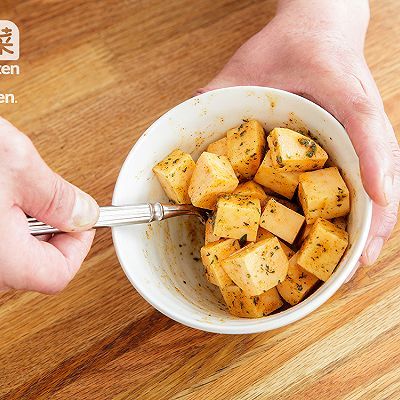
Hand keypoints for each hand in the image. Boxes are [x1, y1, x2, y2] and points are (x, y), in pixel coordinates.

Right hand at [0, 117, 98, 292]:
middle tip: (46, 201)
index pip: (58, 274)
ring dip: (21, 226)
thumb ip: (57, 196)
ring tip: (11, 190)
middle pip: (32, 267)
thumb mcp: (15, 163)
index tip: (81, 220)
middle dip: (49, 233)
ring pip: (8, 256)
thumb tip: (84, 214)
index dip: (78, 246)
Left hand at [199, 0, 398, 266]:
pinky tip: (350, 238)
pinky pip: (366, 181)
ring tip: (356, 266)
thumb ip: (223, 90)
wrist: (321, 28)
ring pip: (382, 183)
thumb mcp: (251, 63)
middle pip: (383, 170)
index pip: (364, 124)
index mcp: (341, 91)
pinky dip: (364, 212)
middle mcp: (361, 118)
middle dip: (374, 220)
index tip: (375, 199)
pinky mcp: (357, 144)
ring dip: (372, 226)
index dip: (374, 164)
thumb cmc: (293, 42)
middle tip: (358, 263)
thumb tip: (189, 120)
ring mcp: (364, 134)